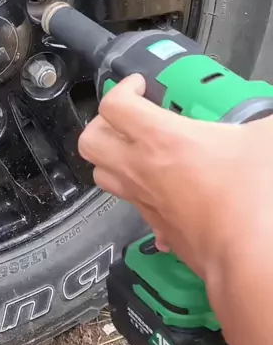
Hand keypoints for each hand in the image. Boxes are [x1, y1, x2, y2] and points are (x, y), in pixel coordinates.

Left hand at [78, 74, 272, 282]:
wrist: (249, 258)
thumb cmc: (253, 202)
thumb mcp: (267, 140)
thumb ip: (262, 121)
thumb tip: (268, 121)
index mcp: (161, 140)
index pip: (114, 105)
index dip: (121, 88)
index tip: (140, 87)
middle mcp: (142, 171)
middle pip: (90, 141)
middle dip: (102, 123)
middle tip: (128, 118)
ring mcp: (146, 201)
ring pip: (102, 175)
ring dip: (112, 158)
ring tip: (137, 149)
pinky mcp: (157, 226)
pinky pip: (132, 205)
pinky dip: (139, 193)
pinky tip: (164, 188)